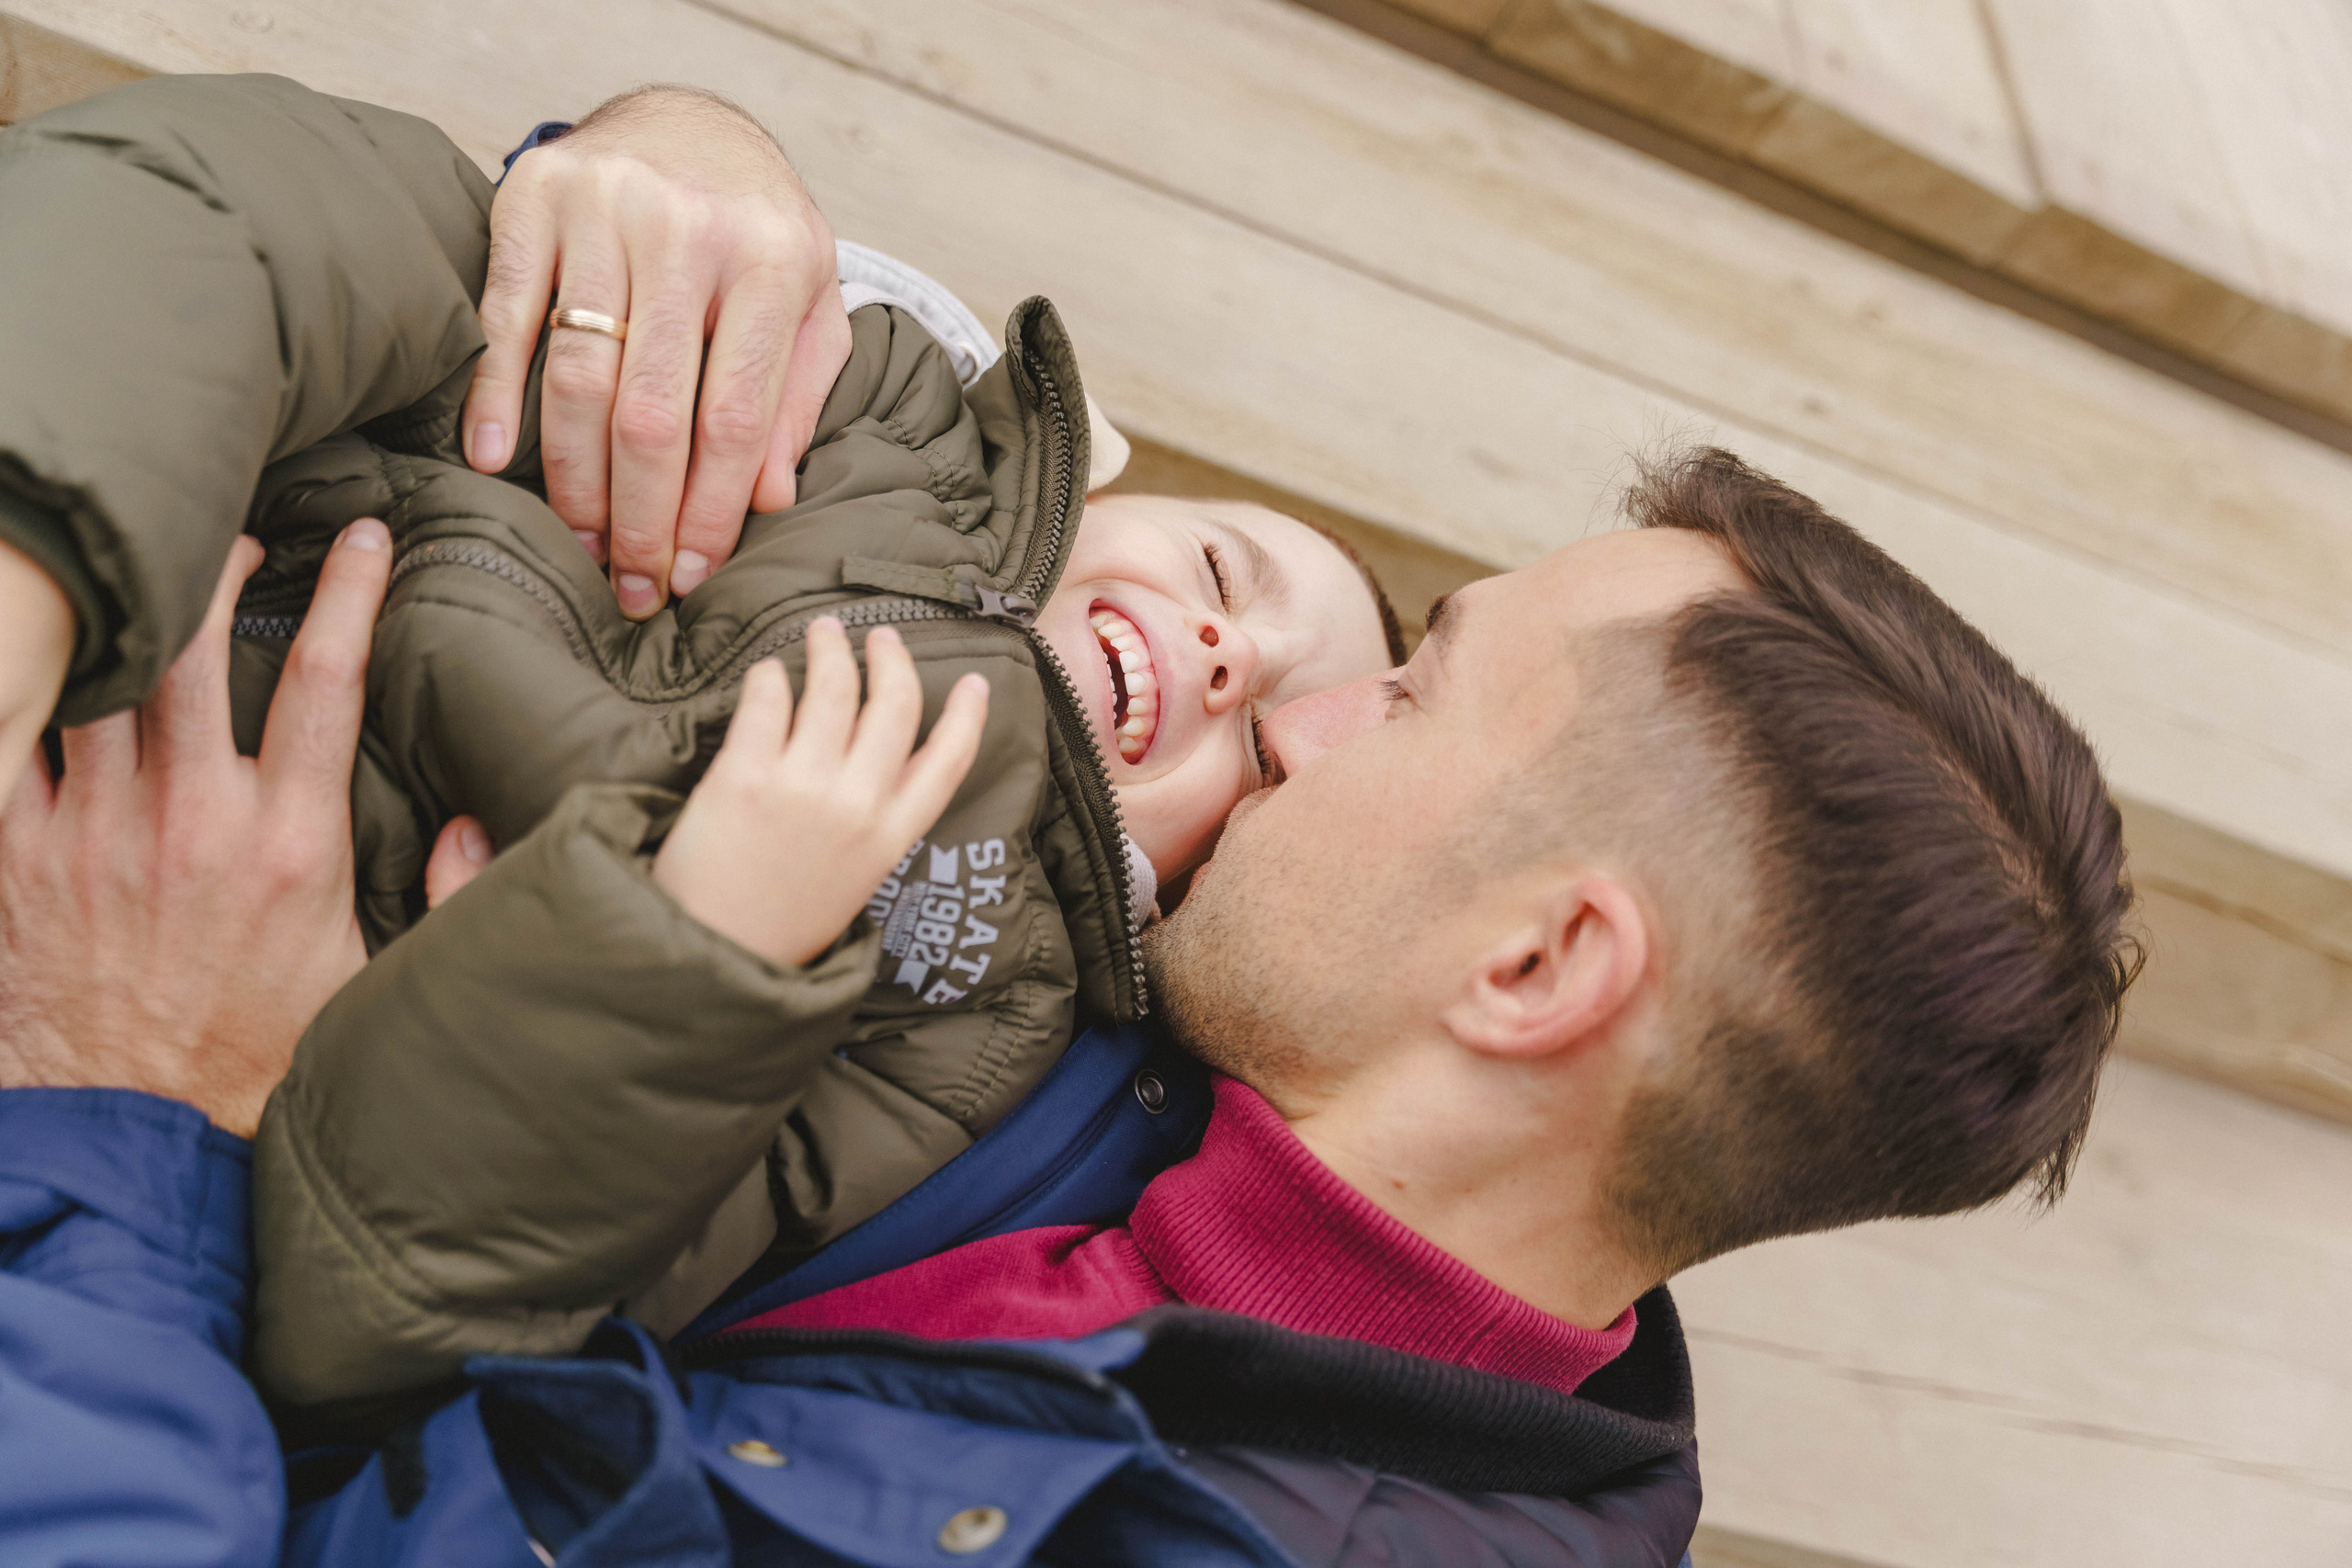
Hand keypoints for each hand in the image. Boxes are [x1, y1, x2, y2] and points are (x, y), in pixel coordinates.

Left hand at [0, 521, 392, 1136]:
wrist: (135, 1141)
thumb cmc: (262, 1063)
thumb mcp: (381, 988)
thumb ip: (445, 901)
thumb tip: (475, 820)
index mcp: (289, 846)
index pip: (327, 679)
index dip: (352, 591)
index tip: (365, 538)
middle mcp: (189, 824)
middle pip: (196, 647)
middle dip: (218, 567)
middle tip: (235, 539)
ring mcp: (92, 835)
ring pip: (100, 677)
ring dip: (128, 614)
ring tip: (144, 582)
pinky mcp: (16, 858)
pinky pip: (6, 738)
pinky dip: (25, 686)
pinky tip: (50, 658)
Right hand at [464, 87, 853, 619]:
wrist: (687, 119)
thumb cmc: (754, 231)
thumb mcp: (811, 302)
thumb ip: (797, 396)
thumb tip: (770, 499)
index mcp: (773, 261)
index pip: (737, 418)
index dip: (710, 511)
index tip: (691, 574)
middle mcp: (688, 231)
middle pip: (652, 413)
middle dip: (640, 518)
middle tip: (632, 585)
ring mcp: (605, 210)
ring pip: (579, 378)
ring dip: (574, 479)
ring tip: (581, 543)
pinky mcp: (532, 199)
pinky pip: (507, 315)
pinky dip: (496, 395)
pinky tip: (495, 459)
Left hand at [655, 620, 986, 966]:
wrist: (715, 958)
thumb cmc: (781, 926)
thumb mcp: (854, 880)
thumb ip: (873, 824)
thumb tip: (871, 758)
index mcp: (890, 837)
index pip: (949, 761)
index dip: (968, 715)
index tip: (975, 683)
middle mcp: (856, 805)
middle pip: (894, 706)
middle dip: (891, 659)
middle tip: (880, 638)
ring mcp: (801, 787)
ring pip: (833, 688)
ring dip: (831, 649)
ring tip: (823, 633)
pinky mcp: (744, 775)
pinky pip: (768, 699)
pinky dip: (771, 675)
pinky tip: (768, 672)